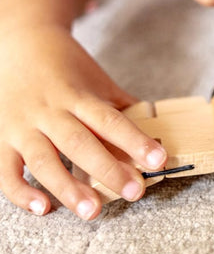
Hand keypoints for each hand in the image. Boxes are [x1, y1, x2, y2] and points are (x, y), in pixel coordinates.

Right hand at [0, 20, 167, 218]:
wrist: (19, 42)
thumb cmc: (66, 66)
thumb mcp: (97, 80)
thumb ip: (121, 105)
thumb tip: (153, 130)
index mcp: (78, 95)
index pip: (110, 121)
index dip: (135, 141)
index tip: (158, 160)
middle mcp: (50, 112)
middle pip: (80, 143)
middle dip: (108, 170)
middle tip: (134, 192)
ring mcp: (23, 127)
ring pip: (44, 161)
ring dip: (68, 188)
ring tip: (92, 211)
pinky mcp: (1, 139)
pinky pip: (6, 171)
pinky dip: (21, 192)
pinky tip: (42, 208)